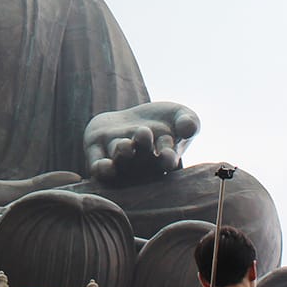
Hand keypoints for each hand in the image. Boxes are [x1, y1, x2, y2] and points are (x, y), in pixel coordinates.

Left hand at [83, 102, 199, 183]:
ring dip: (122, 155)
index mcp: (163, 158)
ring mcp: (119, 161)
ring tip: (126, 144)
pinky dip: (100, 169)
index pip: (166, 161)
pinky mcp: (97, 154)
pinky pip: (97, 167)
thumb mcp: (181, 116)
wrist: (133, 117)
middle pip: (141, 161)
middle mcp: (140, 165)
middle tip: (143, 133)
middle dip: (142, 148)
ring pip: (119, 163)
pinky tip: (104, 165)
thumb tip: (188, 128)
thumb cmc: (163, 120)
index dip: (166, 159)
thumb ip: (189, 122)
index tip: (167, 153)